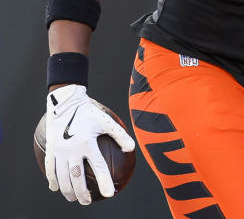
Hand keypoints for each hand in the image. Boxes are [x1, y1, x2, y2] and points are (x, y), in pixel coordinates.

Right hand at [45, 84, 135, 203]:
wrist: (65, 102)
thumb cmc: (88, 111)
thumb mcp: (106, 121)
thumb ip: (120, 135)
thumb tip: (132, 149)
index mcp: (87, 143)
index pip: (98, 167)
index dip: (104, 182)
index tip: (109, 194)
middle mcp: (71, 149)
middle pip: (76, 178)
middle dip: (82, 193)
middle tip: (87, 202)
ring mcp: (59, 151)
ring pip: (62, 177)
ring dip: (67, 190)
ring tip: (73, 198)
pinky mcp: (50, 149)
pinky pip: (50, 168)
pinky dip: (53, 180)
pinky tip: (55, 188)